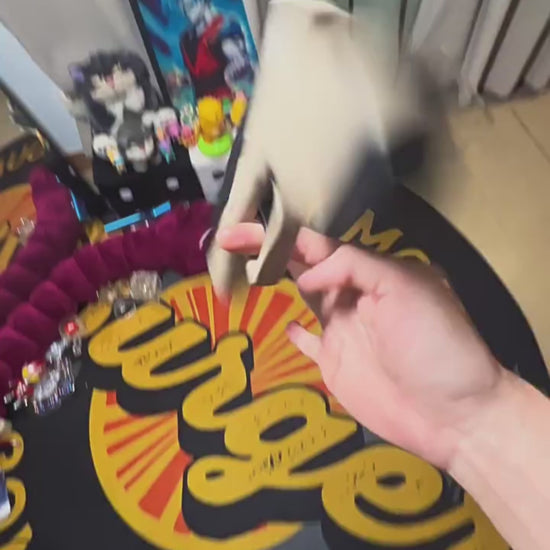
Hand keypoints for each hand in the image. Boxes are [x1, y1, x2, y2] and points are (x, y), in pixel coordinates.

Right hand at [217, 223, 504, 469]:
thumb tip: (305, 277)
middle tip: (226, 240)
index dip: (277, 235)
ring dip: (272, 281)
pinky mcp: (334, 364)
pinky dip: (293, 333)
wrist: (453, 413)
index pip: (317, 245)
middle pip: (302, 266)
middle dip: (265, 250)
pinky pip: (307, 344)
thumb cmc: (433, 343)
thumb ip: (354, 267)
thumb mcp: (404, 287)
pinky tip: (282, 324)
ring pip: (300, 298)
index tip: (239, 230)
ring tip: (239, 269)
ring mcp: (342, 330)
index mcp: (369, 272)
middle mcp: (351, 296)